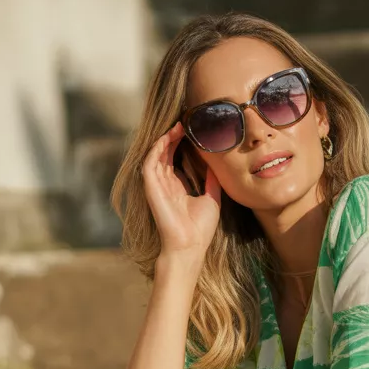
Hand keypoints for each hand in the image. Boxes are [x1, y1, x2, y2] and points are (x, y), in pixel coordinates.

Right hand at [142, 121, 221, 261]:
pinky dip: (156, 150)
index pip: (176, 159)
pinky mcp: (151, 189)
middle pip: (165, 154)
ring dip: (165, 140)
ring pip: (156, 156)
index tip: (191, 130)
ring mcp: (157, 186)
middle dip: (173, 137)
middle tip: (184, 122)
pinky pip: (150, 164)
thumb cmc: (200, 229)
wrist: (190, 246)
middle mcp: (165, 184)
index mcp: (177, 187)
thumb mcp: (212, 198)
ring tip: (178, 126)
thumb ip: (212, 181)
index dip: (181, 144)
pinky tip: (167, 138)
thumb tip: (219, 164)